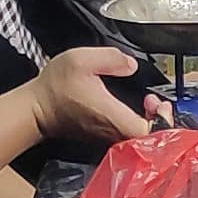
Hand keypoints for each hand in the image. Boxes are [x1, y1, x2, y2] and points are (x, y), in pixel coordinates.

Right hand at [33, 46, 153, 144]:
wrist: (35, 109)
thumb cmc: (56, 87)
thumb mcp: (81, 59)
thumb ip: (111, 58)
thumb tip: (132, 65)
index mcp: (113, 117)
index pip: (150, 131)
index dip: (162, 118)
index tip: (157, 100)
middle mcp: (114, 133)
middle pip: (151, 138)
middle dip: (160, 119)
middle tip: (154, 100)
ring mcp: (108, 138)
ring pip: (141, 139)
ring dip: (150, 121)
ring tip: (148, 103)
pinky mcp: (103, 138)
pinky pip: (130, 137)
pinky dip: (138, 124)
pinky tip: (134, 109)